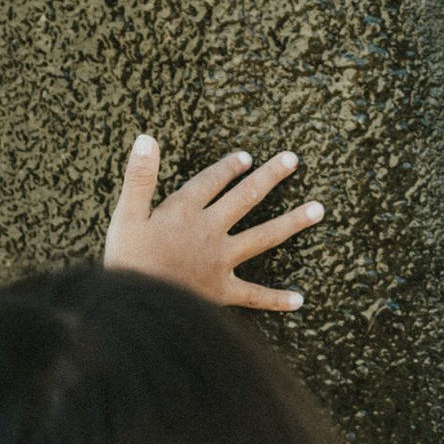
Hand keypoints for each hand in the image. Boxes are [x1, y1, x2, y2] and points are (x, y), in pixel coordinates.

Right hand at [103, 134, 325, 310]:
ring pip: (264, 236)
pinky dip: (276, 299)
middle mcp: (209, 231)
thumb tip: (147, 138)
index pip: (211, 181)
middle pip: (245, 197)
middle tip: (292, 160)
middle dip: (269, 177)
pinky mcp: (223, 291)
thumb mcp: (125, 215)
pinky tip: (299, 299)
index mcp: (184, 211)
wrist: (136, 305)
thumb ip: (140, 177)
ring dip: (293, 221)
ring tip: (319, 209)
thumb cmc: (126, 261)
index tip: (246, 157)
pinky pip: (255, 295)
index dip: (227, 167)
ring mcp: (221, 260)